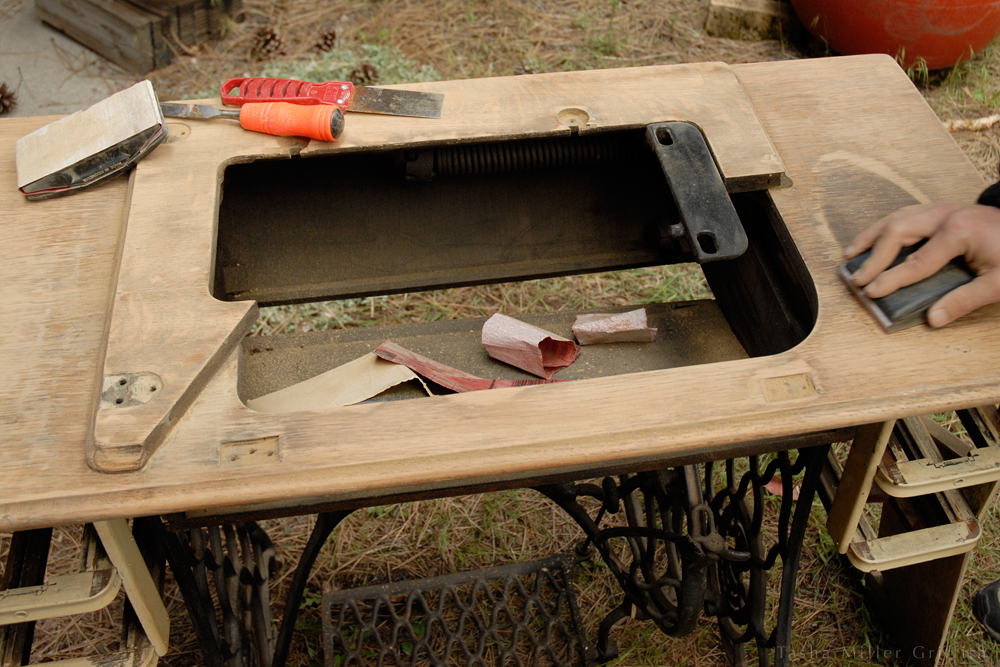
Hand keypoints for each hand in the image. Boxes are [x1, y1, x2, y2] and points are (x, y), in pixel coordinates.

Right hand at [845, 201, 999, 326]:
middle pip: (898, 230)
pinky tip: (874, 239)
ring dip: (872, 236)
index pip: (917, 260)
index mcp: (959, 230)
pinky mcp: (941, 210)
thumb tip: (934, 319)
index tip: (871, 292)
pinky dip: (885, 228)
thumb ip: (965, 300)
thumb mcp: (999, 283)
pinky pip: (905, 215)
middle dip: (874, 256)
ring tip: (850, 254)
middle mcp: (945, 214)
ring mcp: (942, 208)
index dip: (892, 279)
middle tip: (858, 279)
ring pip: (897, 218)